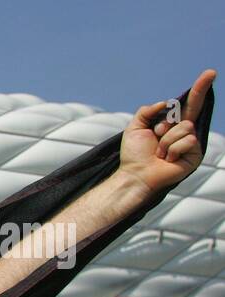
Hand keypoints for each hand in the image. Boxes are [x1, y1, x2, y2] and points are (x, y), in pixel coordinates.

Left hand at [117, 69, 214, 196]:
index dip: (199, 88)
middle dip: (198, 92)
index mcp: (172, 123)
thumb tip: (165, 103)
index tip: (210, 73)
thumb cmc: (134, 154)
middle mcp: (184, 130)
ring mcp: (191, 142)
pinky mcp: (195, 154)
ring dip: (167, 139)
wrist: (136, 174)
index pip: (187, 103)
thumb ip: (147, 111)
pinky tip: (168, 158)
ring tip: (159, 152)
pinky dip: (173, 149)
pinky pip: (188, 140)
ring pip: (185, 127)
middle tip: (161, 129)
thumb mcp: (135, 127)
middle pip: (194, 107)